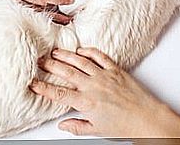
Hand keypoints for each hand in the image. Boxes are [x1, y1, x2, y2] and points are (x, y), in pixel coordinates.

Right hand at [30, 48, 165, 136]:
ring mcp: (104, 75)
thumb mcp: (97, 130)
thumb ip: (77, 126)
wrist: (146, 118)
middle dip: (50, 65)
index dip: (44, 87)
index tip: (32, 82)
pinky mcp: (115, 70)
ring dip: (65, 55)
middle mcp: (93, 86)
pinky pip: (99, 56)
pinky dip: (89, 51)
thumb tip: (63, 125)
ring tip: (54, 52)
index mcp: (86, 102)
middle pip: (66, 72)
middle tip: (39, 60)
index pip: (59, 93)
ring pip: (80, 61)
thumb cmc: (124, 126)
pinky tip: (80, 49)